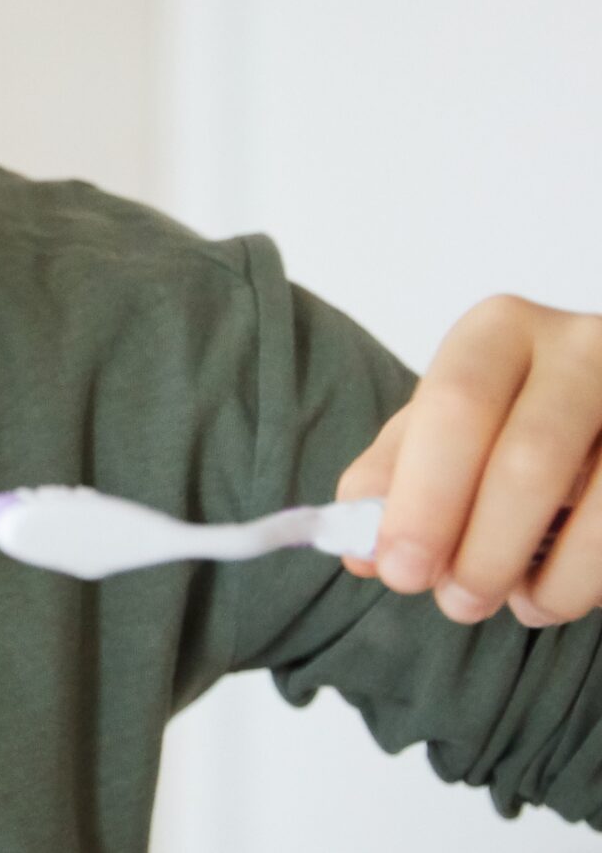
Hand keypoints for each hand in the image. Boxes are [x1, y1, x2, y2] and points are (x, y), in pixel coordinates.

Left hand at [337, 294, 601, 627]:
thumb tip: (361, 551)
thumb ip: (395, 478)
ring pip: (599, 504)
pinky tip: (560, 592)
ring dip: (552, 579)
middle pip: (528, 460)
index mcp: (498, 333)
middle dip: (484, 550)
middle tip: (457, 603)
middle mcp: (579, 349)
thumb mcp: (442, 430)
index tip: (400, 569)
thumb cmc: (508, 421)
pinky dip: (592, 578)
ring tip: (520, 605)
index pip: (455, 405)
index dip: (425, 496)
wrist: (601, 414)